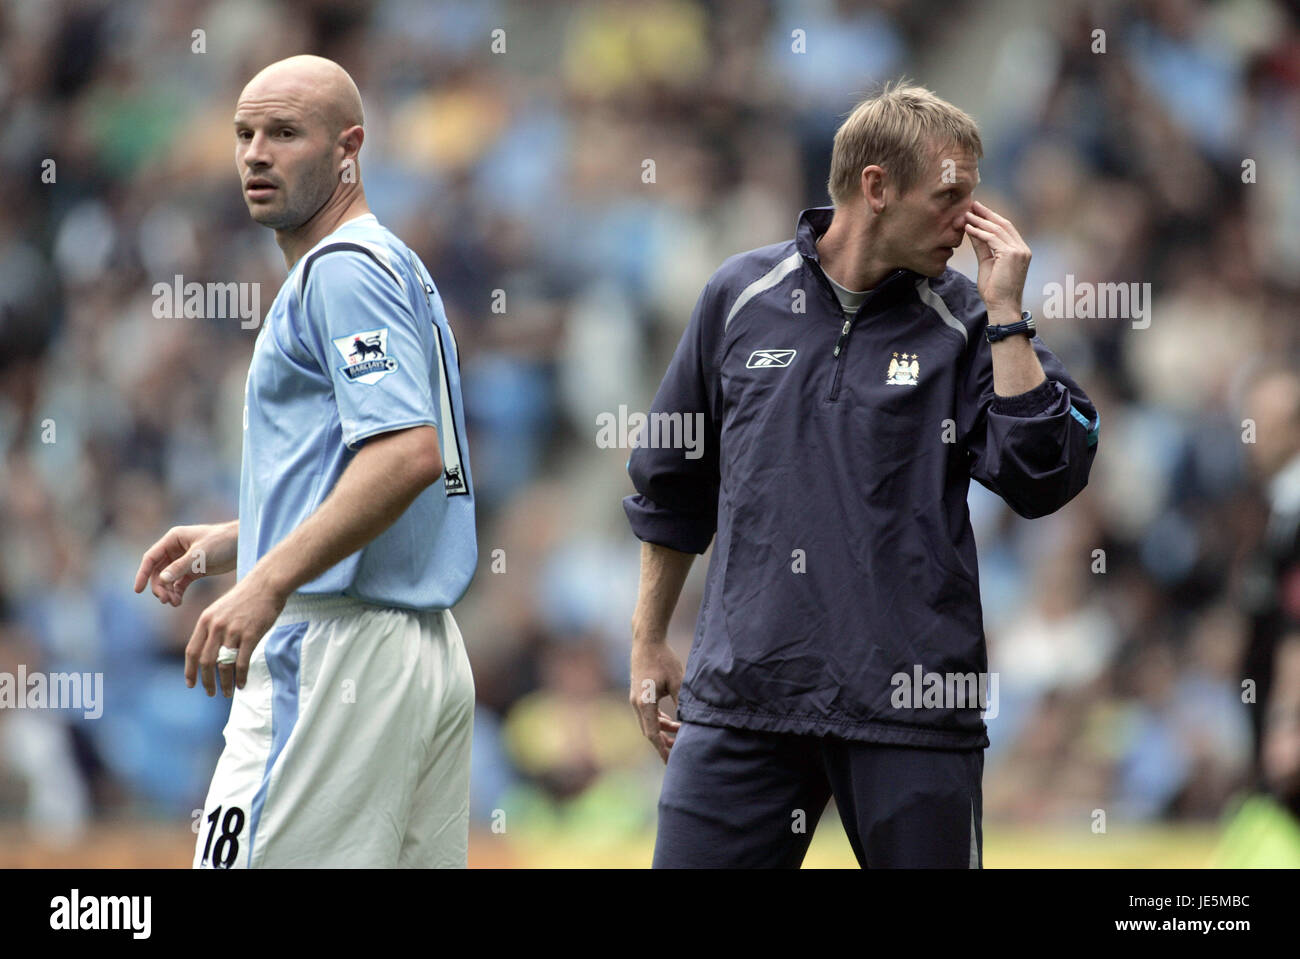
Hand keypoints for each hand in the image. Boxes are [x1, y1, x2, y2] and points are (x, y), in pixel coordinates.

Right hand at [134, 521, 237, 606]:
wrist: (244, 543)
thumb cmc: (222, 541)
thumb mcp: (200, 554)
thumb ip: (180, 567)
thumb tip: (162, 579)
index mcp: (173, 539)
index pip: (151, 558)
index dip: (143, 574)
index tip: (138, 590)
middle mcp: (176, 549)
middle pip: (158, 571)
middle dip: (159, 587)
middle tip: (165, 600)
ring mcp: (185, 561)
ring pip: (168, 579)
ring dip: (168, 591)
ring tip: (174, 603)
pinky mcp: (195, 570)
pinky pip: (180, 584)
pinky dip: (177, 592)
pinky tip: (179, 601)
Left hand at [185, 574, 285, 696]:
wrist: (267, 583)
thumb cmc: (246, 596)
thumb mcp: (221, 609)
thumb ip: (213, 628)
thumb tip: (210, 652)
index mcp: (205, 620)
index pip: (191, 651)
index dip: (190, 671)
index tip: (191, 684)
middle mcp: (216, 626)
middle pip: (205, 661)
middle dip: (206, 681)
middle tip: (210, 693)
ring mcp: (233, 631)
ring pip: (223, 665)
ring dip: (224, 683)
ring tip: (226, 693)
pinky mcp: (250, 634)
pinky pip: (242, 662)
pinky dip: (241, 676)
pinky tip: (242, 684)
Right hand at [629, 639, 683, 762]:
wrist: (647, 641)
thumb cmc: (663, 659)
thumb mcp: (677, 682)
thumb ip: (682, 703)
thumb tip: (690, 722)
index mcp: (645, 703)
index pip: (652, 734)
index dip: (662, 749)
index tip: (671, 761)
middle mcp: (637, 703)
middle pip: (649, 731)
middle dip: (663, 743)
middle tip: (678, 754)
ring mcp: (635, 698)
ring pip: (648, 723)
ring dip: (662, 731)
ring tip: (678, 735)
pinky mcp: (638, 694)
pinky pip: (647, 714)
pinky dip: (658, 720)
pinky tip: (670, 721)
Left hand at [964, 200, 1030, 314]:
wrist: (1002, 306)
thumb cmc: (994, 290)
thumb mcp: (986, 263)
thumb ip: (982, 246)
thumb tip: (973, 230)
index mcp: (1020, 250)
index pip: (1006, 228)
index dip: (991, 217)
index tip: (977, 209)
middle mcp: (1022, 248)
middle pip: (1003, 224)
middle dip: (986, 213)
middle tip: (972, 204)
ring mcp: (1019, 251)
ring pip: (997, 229)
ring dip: (980, 221)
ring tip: (966, 214)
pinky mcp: (1011, 254)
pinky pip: (992, 238)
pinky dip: (979, 232)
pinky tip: (968, 228)